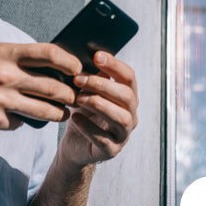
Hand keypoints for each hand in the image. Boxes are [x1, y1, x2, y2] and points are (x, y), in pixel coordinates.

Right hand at [0, 42, 81, 130]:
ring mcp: (0, 100)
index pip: (50, 54)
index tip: (77, 69)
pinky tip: (22, 117)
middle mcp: (4, 75)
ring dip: (60, 114)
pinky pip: (23, 123)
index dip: (70, 63)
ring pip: (46, 111)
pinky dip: (26, 121)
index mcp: (5, 53)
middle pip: (54, 87)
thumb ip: (19, 56)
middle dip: (71, 94)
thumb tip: (54, 63)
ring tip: (63, 113)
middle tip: (76, 96)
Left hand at [59, 51, 138, 168]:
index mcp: (127, 97)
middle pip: (126, 96)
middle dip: (102, 85)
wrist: (74, 145)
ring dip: (98, 104)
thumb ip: (92, 77)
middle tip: (79, 79)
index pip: (129, 77)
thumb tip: (88, 54)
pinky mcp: (112, 151)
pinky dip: (88, 127)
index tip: (96, 55)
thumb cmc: (83, 114)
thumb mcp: (87, 93)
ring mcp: (123, 134)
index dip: (114, 65)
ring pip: (120, 117)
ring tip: (78, 98)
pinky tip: (75, 118)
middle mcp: (131, 115)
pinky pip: (103, 139)